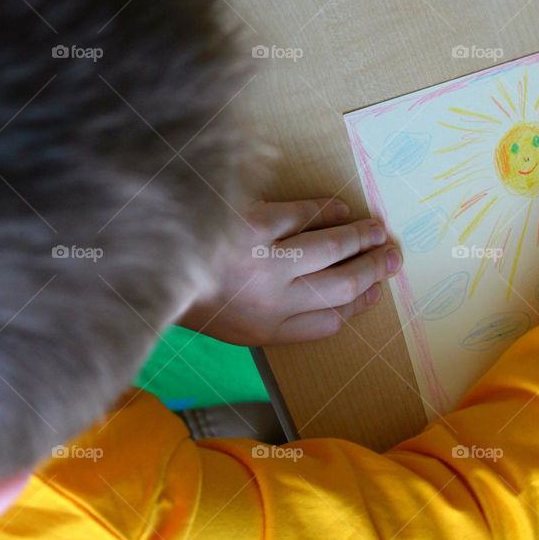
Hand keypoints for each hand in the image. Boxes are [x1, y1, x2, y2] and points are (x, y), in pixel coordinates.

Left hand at [179, 198, 401, 344]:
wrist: (145, 265)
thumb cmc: (196, 294)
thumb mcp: (240, 326)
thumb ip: (289, 321)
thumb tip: (345, 299)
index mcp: (267, 329)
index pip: (332, 319)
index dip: (362, 303)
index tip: (378, 288)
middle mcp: (271, 300)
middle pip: (343, 283)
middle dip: (376, 268)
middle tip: (394, 255)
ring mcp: (263, 261)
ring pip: (333, 247)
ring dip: (362, 237)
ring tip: (377, 230)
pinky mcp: (252, 224)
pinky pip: (305, 215)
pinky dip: (328, 210)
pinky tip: (339, 210)